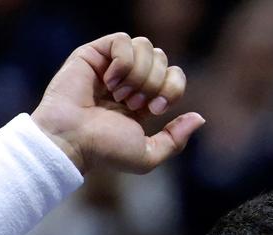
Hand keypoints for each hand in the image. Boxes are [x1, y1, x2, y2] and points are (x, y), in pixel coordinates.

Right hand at [31, 33, 204, 173]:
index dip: (172, 89)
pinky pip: (123, 40)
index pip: (175, 75)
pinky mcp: (94, 53)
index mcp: (144, 99)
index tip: (153, 110)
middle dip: (154, 83)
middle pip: (163, 58)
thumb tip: (199, 118)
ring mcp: (111, 64)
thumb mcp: (148, 155)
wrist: (72, 141)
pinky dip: (122, 62)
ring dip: (138, 74)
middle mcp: (129, 79)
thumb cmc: (104, 151)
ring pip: (146, 46)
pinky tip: (108, 81)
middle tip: (133, 104)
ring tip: (119, 94)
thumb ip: (176, 139)